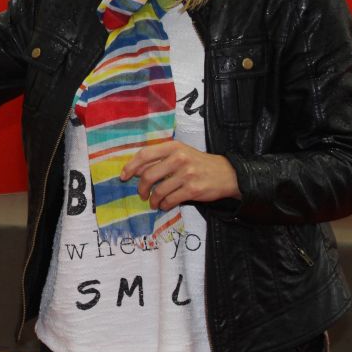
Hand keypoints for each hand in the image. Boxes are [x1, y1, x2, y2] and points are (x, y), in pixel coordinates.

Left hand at [120, 140, 240, 210]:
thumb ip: (159, 159)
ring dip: (153, 200)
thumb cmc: (198, 163)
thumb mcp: (180, 153)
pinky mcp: (193, 190)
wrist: (227, 174)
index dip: (131, 166)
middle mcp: (179, 158)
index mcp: (173, 146)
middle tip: (141, 194)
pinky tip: (165, 205)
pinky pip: (170, 200)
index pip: (145, 154)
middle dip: (141, 188)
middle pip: (148, 175)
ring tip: (154, 202)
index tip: (123, 176)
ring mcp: (187, 174)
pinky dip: (164, 205)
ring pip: (158, 190)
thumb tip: (135, 171)